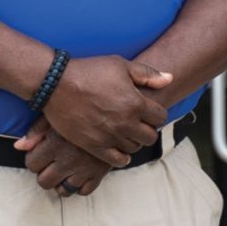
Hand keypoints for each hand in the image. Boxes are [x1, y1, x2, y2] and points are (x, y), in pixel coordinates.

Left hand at [15, 116, 113, 196]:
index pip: (32, 164)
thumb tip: (18, 147)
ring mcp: (84, 169)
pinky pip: (84, 191)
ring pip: (63, 190)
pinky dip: (80, 185)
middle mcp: (68, 160)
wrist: (117, 109)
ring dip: (61, 182)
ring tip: (65, 170)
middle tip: (52, 163)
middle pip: (44, 181)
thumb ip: (37, 130)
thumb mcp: (58, 112)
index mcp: (55, 144)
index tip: (41, 153)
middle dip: (45, 173)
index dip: (34, 159)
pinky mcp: (100, 173)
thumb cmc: (84, 107)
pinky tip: (80, 173)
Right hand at [42, 56, 171, 166]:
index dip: (157, 113)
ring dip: (134, 141)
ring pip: (134, 148)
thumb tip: (170, 79)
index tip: (150, 111)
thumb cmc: (90, 71)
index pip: (161, 117)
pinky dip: (122, 157)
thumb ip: (148, 75)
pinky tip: (119, 148)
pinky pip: (117, 160)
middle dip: (148, 129)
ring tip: (127, 133)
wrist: (57, 83)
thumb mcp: (121, 65)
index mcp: (135, 103)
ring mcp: (110, 136)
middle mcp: (125, 122)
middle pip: (150, 136)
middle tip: (140, 123)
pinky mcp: (94, 146)